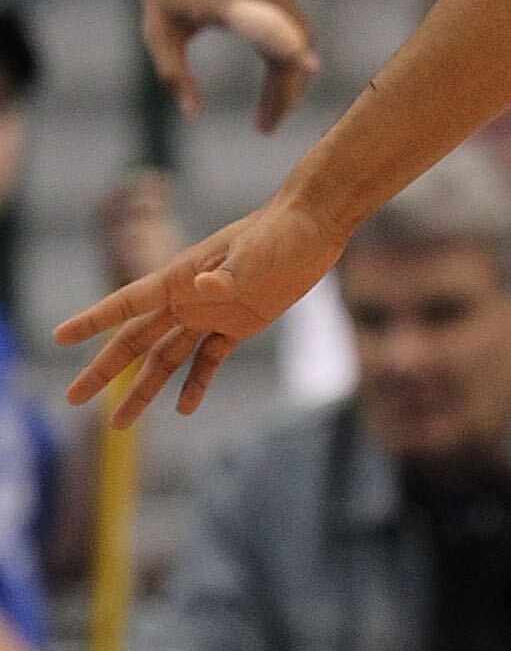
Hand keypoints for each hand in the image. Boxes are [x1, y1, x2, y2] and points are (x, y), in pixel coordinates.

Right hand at [55, 192, 345, 424]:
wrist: (311, 228)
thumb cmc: (280, 232)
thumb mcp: (255, 253)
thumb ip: (229, 274)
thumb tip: (203, 287)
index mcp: (178, 278)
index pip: (126, 304)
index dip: (92, 320)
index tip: (59, 337)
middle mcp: (186, 298)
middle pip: (134, 341)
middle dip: (102, 369)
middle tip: (71, 397)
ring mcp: (209, 313)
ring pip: (165, 358)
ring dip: (143, 389)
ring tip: (120, 423)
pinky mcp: (237, 324)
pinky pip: (208, 359)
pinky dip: (195, 383)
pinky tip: (184, 408)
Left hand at [138, 0, 318, 129]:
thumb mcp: (157, 29)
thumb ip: (173, 73)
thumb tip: (192, 115)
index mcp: (227, 2)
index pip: (264, 25)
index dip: (289, 45)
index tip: (311, 68)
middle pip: (290, 49)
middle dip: (284, 94)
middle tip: (263, 128)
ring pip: (300, 44)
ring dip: (289, 81)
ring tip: (269, 113)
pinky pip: (298, 33)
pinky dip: (291, 61)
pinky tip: (275, 82)